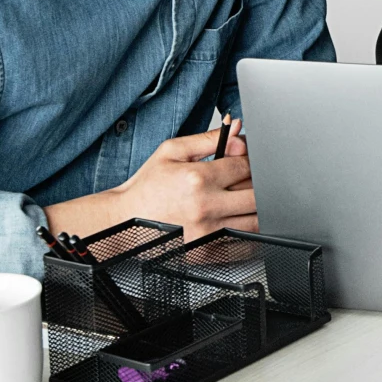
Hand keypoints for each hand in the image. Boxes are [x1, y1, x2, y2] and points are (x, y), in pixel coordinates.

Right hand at [44, 123, 256, 243]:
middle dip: (257, 186)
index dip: (251, 162)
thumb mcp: (172, 151)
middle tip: (245, 184)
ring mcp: (207, 233)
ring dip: (256, 211)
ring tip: (242, 203)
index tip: (244, 164)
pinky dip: (251, 235)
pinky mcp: (206, 252)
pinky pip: (244, 246)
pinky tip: (240, 223)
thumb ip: (209, 139)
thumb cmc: (147, 187)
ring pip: (255, 221)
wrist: (125, 220)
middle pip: (256, 195)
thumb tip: (237, 129)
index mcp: (198, 178)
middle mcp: (205, 207)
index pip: (247, 167)